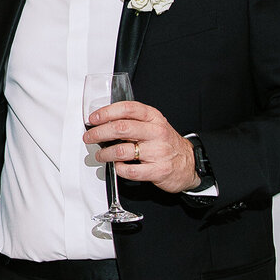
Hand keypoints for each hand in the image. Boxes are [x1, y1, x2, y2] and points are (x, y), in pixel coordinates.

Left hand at [83, 100, 198, 193]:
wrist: (189, 163)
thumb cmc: (165, 143)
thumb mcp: (153, 125)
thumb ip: (132, 121)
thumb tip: (103, 122)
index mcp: (153, 118)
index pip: (127, 108)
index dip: (106, 112)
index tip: (93, 119)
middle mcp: (156, 132)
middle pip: (121, 128)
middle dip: (99, 133)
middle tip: (89, 137)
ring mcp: (158, 152)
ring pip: (122, 151)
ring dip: (105, 153)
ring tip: (100, 155)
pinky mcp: (158, 170)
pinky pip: (130, 170)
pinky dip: (119, 169)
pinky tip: (117, 166)